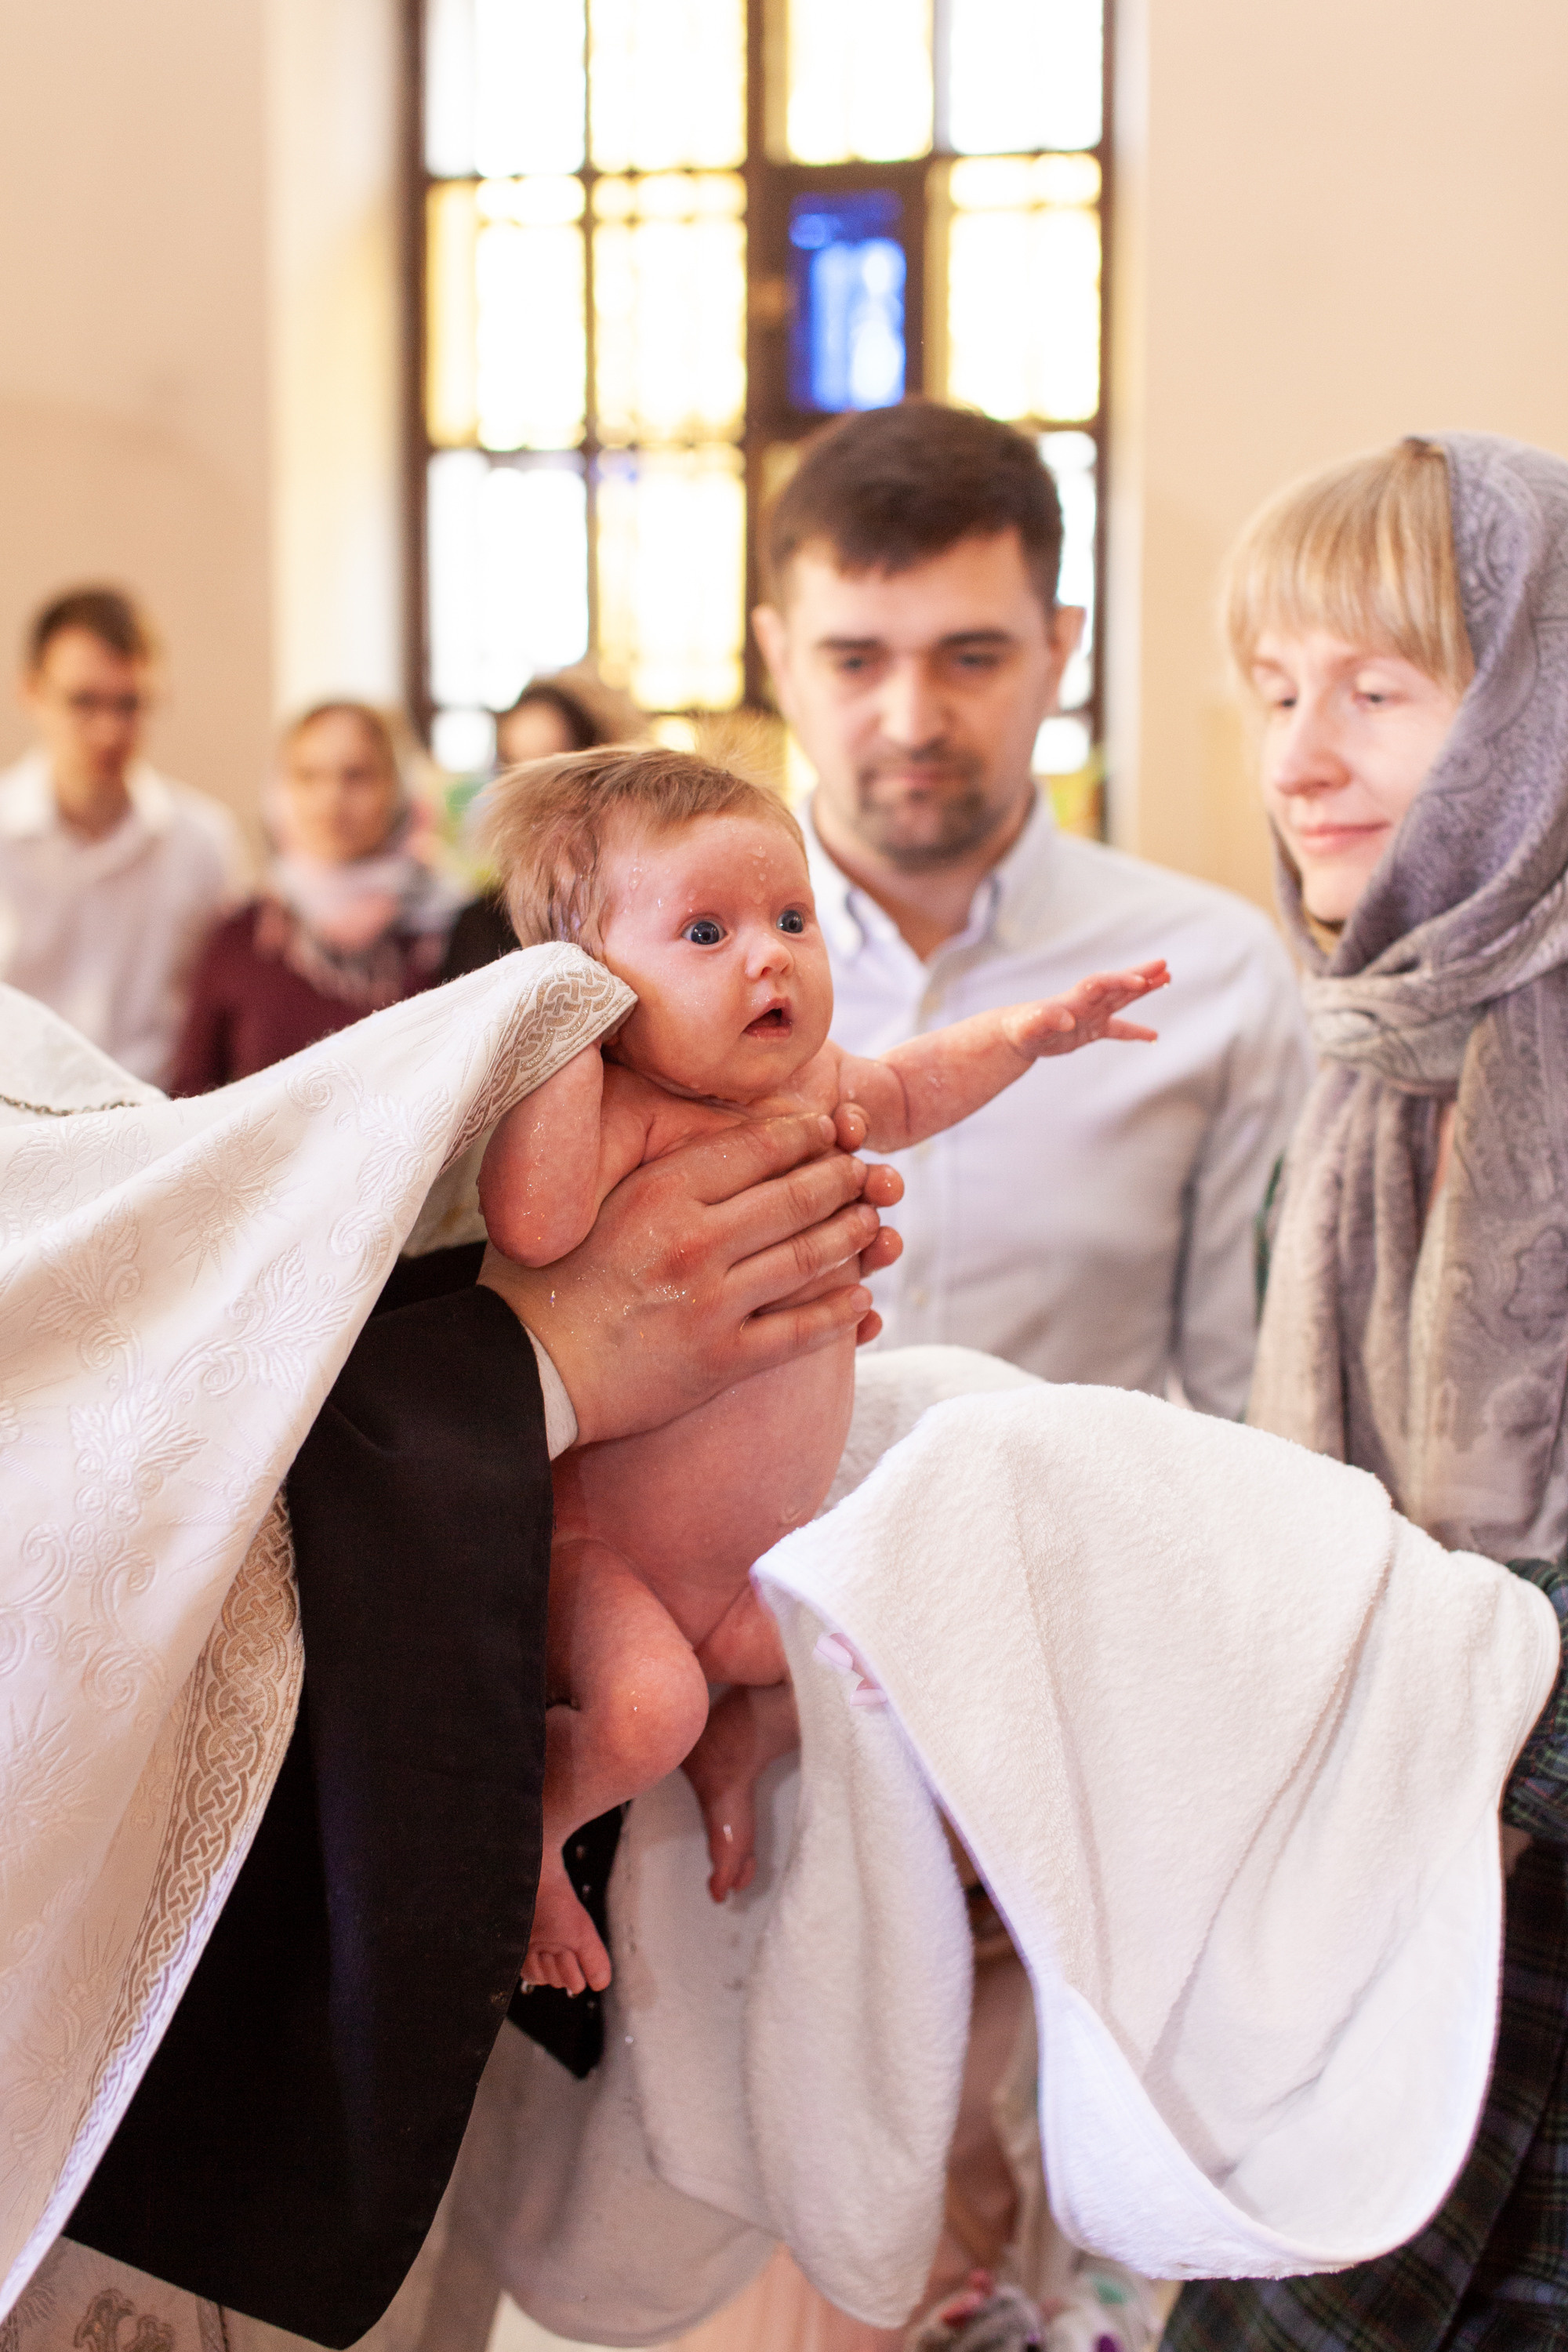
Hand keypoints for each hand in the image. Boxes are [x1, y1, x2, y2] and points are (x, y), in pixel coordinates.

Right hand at [479, 1112, 902, 1445]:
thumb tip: (680, 1126)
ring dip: (852, 1236)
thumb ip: (636, 1165)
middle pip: (794, 1197)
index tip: (830, 1129)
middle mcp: (693, 1241)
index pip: (755, 1148)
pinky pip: (800, 1332)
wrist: (525, 1369)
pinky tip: (863, 1300)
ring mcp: (712, 1303)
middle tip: (866, 1171)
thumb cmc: (542, 1282)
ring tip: (874, 1224)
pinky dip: (839, 1312)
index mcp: (658, 1192)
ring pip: (807, 1258)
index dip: (805, 1135)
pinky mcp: (721, 1360)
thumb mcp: (582, 1201)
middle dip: (842, 1179)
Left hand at [1003, 959, 1169, 1058]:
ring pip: (1123, 998)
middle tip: (1164, 965)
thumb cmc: (1022, 1028)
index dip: (1121, 980)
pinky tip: (1154, 1036)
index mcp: (1075, 998)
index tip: (1141, 980)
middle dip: (1140, 975)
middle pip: (1118, 984)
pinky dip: (1136, 1032)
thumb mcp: (1031, 1025)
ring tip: (1168, 978)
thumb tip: (1067, 1020)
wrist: (1017, 1035)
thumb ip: (1047, 1019)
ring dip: (1144, 990)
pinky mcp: (1092, 1030)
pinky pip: (1119, 1029)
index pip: (1102, 983)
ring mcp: (1092, 1014)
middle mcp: (1088, 1002)